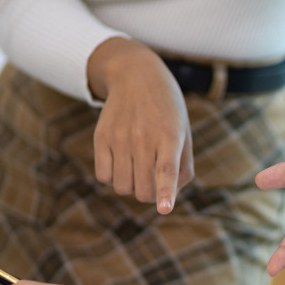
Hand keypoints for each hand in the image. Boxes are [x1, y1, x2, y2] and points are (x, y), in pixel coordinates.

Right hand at [88, 37, 193, 212]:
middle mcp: (144, 137)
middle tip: (154, 182)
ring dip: (131, 187)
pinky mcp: (101, 137)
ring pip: (122, 187)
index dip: (165, 191)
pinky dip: (113, 177)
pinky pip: (103, 176)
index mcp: (170, 136)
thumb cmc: (167, 110)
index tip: (163, 209)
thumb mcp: (183, 132)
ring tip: (138, 168)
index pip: (167, 169)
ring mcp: (120, 137)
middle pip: (143, 190)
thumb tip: (168, 197)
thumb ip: (182, 168)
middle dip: (150, 195)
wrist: (135, 75)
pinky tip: (121, 161)